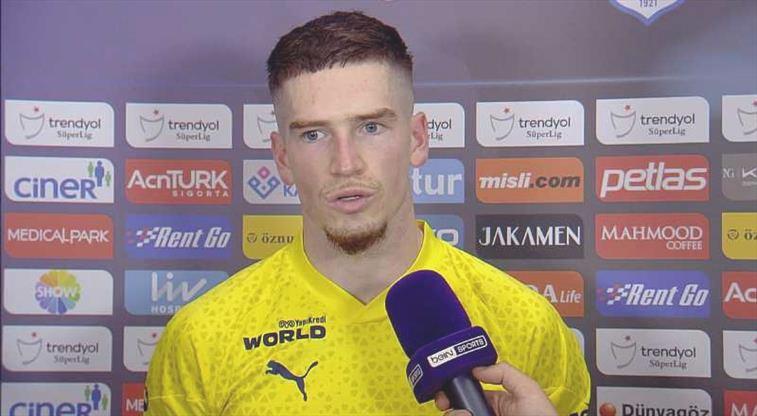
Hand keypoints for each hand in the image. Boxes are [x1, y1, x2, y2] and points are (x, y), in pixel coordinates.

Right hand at [434, 362, 556, 415]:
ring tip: (460, 414)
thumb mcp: (527, 390)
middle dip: (450, 406)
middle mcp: (487, 415)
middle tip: (445, 405)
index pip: (468, 394)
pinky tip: (461, 415)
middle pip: (458, 410)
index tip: (444, 393)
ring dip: (454, 414)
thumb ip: (504, 373)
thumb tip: (476, 369)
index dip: (454, 391)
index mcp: (498, 403)